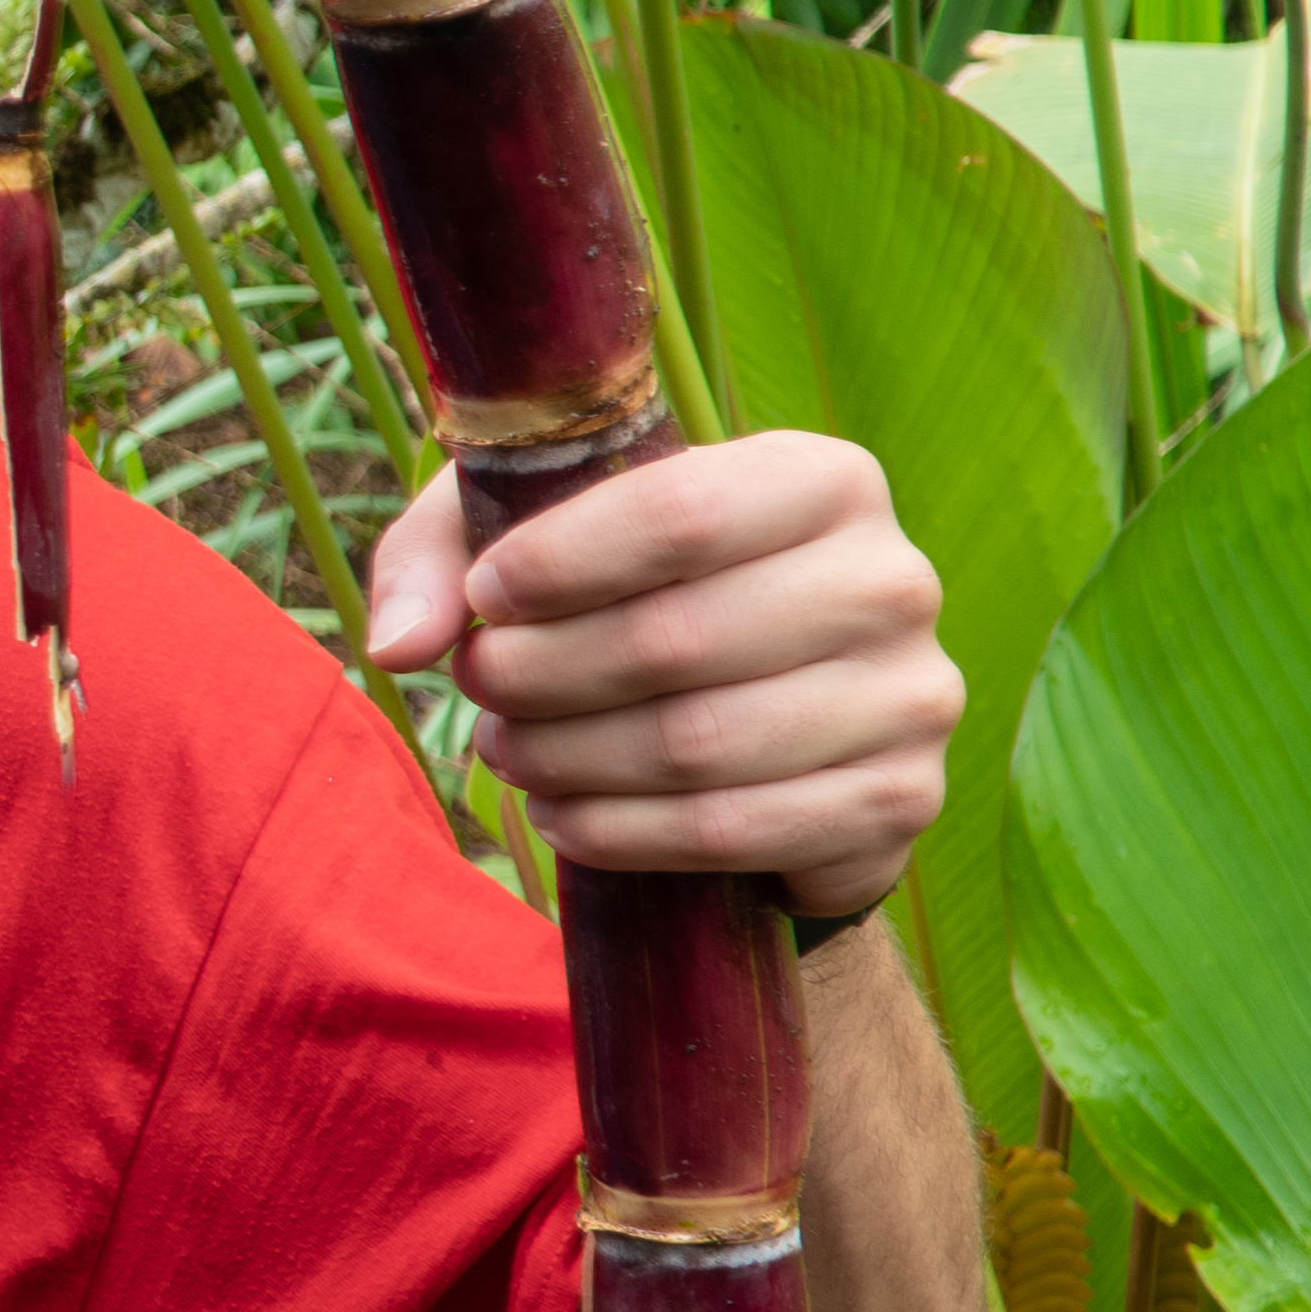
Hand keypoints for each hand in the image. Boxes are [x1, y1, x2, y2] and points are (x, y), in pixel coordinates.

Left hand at [365, 430, 957, 917]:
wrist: (782, 733)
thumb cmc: (646, 600)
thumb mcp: (542, 541)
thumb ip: (445, 558)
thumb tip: (397, 645)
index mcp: (825, 478)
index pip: (681, 510)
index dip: (559, 561)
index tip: (483, 595)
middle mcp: (893, 580)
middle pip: (676, 638)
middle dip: (542, 674)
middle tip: (479, 689)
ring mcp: (912, 697)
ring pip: (696, 744)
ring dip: (568, 759)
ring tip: (506, 752)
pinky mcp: (901, 803)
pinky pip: (731, 830)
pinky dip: (619, 833)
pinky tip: (564, 817)